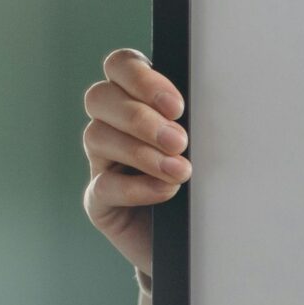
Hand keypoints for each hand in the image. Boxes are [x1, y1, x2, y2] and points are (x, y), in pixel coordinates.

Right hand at [82, 49, 189, 281]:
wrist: (198, 239)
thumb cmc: (204, 182)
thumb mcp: (206, 145)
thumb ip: (197, 121)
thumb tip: (207, 109)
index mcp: (137, 99)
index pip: (120, 66)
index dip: (141, 78)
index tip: (176, 106)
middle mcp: (112, 125)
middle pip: (100, 97)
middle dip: (140, 117)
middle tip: (179, 141)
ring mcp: (101, 162)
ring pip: (96, 136)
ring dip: (142, 152)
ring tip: (180, 171)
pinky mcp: (99, 201)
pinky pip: (103, 186)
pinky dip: (136, 187)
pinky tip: (165, 191)